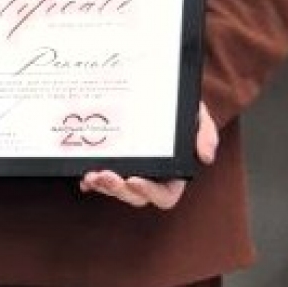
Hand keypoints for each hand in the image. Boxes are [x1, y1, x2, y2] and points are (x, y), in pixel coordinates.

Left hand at [80, 102, 218, 212]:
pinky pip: (101, 179)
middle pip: (134, 196)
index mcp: (173, 174)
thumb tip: (206, 157)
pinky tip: (81, 174)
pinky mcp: (114, 163)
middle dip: (117, 190)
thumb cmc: (182, 108)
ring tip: (90, 175)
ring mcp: (131, 171)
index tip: (133, 180)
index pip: (164, 195)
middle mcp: (151, 177)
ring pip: (116, 189)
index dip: (149, 192)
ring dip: (102, 185)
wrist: (161, 91)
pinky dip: (91, 182)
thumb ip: (205, 133)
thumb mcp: (198, 114)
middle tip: (103, 175)